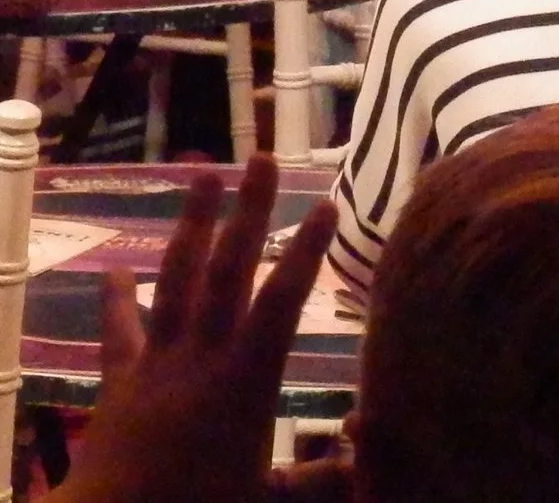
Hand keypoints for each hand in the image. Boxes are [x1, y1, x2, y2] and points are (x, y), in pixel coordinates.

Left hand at [49, 156, 337, 502]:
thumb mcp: (266, 498)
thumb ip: (322, 480)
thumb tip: (374, 453)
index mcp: (245, 378)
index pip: (282, 300)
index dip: (307, 252)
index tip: (328, 205)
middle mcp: (202, 355)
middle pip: (228, 270)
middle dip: (249, 213)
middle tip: (262, 159)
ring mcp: (158, 361)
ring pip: (176, 281)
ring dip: (192, 226)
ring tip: (203, 175)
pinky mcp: (121, 380)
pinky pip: (120, 332)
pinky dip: (116, 300)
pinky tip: (114, 271)